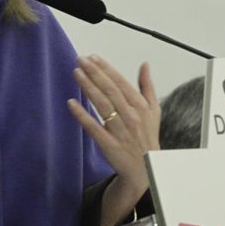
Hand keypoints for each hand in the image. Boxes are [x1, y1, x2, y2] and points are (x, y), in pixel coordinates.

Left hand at [69, 56, 159, 223]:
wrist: (146, 168)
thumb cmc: (147, 136)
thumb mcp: (153, 110)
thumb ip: (147, 86)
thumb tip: (145, 64)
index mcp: (140, 106)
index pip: (121, 83)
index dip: (106, 69)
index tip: (93, 57)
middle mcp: (131, 116)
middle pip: (110, 90)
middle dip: (95, 73)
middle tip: (81, 59)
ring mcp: (119, 130)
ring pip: (101, 105)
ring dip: (88, 87)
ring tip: (76, 73)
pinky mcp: (108, 144)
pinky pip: (93, 127)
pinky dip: (82, 115)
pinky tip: (71, 103)